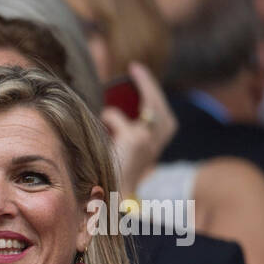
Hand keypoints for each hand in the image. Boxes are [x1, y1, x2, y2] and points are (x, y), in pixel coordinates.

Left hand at [102, 61, 176, 196]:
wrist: (113, 196)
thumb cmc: (115, 170)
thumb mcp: (125, 147)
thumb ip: (125, 129)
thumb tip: (110, 106)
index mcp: (159, 141)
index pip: (161, 111)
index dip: (151, 90)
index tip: (139, 73)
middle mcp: (158, 139)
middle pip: (159, 104)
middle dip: (148, 83)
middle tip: (135, 67)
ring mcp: (148, 139)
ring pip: (149, 105)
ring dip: (140, 88)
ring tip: (129, 76)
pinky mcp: (134, 140)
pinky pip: (117, 117)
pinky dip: (108, 116)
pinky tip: (102, 117)